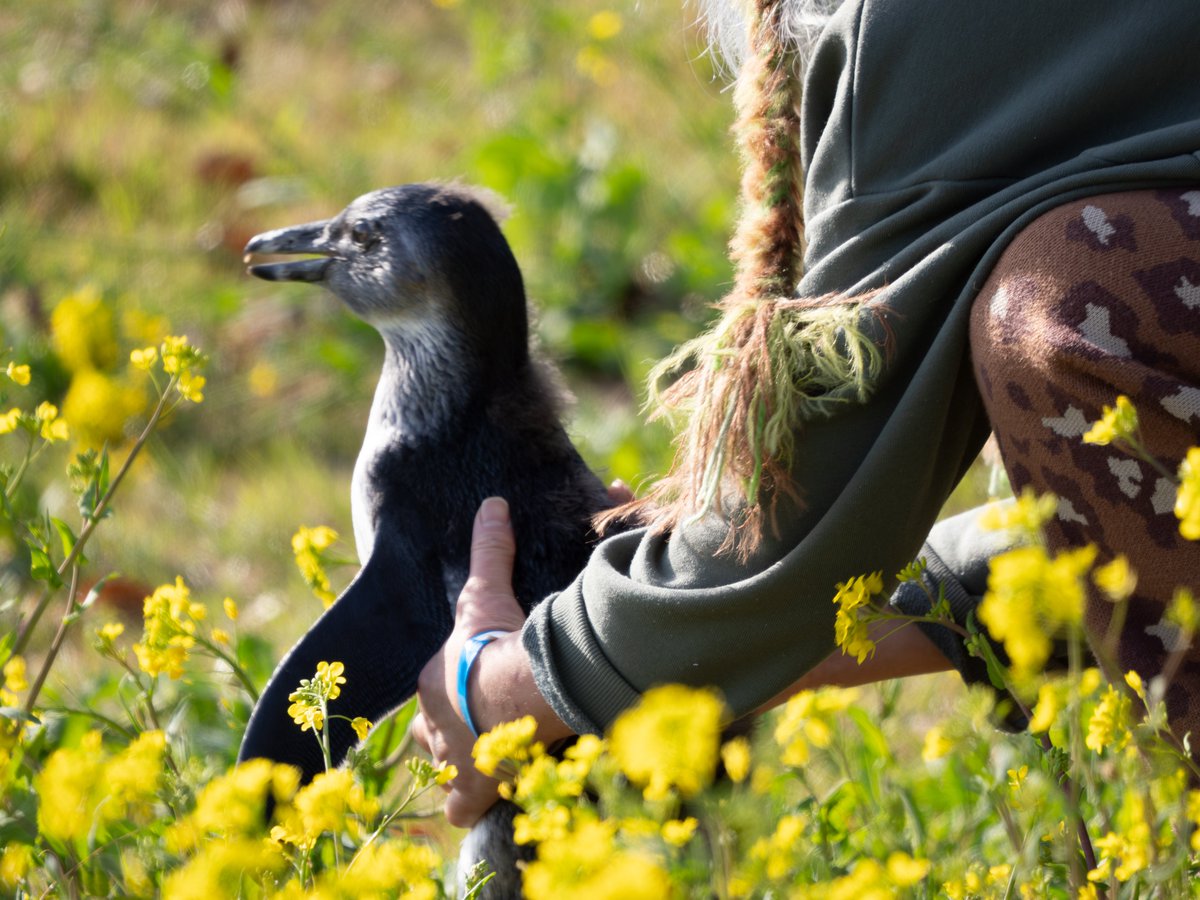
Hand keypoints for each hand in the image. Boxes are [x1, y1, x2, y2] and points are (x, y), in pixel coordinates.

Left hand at [412, 497, 570, 826]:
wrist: (515, 689)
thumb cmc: (496, 642)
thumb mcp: (489, 592)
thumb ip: (491, 549)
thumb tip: (492, 503)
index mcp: (432, 681)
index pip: (433, 686)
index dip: (453, 686)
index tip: (478, 683)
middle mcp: (433, 726)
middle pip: (431, 731)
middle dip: (448, 728)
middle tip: (478, 725)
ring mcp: (450, 763)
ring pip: (444, 770)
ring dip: (462, 767)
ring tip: (490, 762)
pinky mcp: (472, 793)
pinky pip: (462, 811)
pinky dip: (474, 808)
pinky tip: (490, 801)